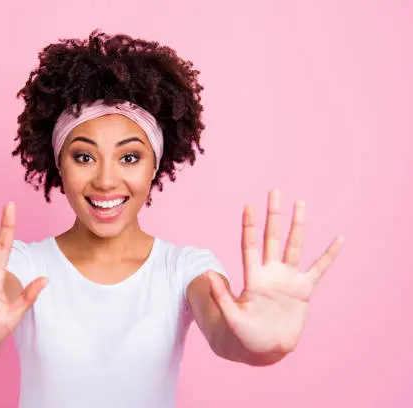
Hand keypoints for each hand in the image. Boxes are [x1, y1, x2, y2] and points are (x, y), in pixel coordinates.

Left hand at [208, 189, 343, 356]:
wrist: (264, 349)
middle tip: (274, 191)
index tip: (248, 205)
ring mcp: (288, 280)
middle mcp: (270, 273)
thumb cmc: (244, 335)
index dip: (249, 226)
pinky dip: (330, 255)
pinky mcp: (303, 290)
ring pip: (295, 246)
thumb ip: (221, 296)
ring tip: (300, 203)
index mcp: (253, 277)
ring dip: (298, 225)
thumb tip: (207, 274)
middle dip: (273, 215)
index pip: (250, 245)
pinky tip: (340, 238)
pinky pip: (319, 269)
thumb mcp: (230, 317)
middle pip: (273, 238)